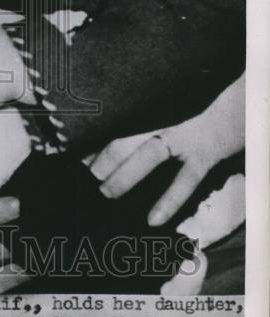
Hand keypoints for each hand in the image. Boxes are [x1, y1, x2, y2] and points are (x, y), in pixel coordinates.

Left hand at [88, 75, 244, 225]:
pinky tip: (152, 220)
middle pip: (123, 138)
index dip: (93, 136)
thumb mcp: (168, 99)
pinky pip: (184, 181)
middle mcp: (163, 116)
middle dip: (100, 159)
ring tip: (105, 193)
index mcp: (150, 103)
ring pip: (146, 156)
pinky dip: (168, 201)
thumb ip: (144, 112)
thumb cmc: (199, 100)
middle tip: (84, 177)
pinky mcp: (205, 154)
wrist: (242, 96)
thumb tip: (111, 129)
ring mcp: (184, 135)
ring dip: (123, 177)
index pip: (115, 119)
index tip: (73, 149)